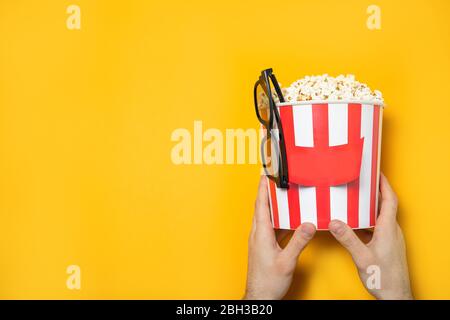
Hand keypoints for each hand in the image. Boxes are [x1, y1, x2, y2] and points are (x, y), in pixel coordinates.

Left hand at [244, 177, 315, 299]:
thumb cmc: (269, 281)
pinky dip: (275, 217)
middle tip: (272, 178)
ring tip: (279, 193)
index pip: (261, 205)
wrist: (260, 296)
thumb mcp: (287, 261)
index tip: (265, 174)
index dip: (263, 188)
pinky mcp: (262, 246)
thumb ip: (299, 242)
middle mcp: (257, 234)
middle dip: (265, 191)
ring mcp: (259, 240)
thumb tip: (309, 224)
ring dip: (270, 204)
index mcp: (261, 234)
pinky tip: (285, 218)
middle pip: (260, 207)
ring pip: (264, 216)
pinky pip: (268, 226)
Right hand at [328, 173, 412, 299]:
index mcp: (388, 229)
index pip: (390, 200)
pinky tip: (357, 224)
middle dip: (376, 191)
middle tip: (364, 182)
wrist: (395, 295)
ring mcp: (391, 239)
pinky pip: (379, 226)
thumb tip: (334, 222)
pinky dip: (369, 220)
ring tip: (358, 199)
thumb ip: (347, 238)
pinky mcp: (388, 246)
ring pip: (382, 216)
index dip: (384, 184)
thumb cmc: (383, 278)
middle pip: (386, 205)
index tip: (377, 172)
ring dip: (372, 206)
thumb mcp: (361, 257)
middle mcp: (392, 231)